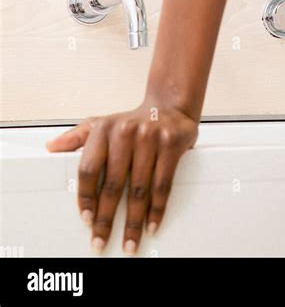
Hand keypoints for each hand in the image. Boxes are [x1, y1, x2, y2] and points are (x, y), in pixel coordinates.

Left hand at [45, 96, 198, 254]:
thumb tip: (51, 147)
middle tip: (101, 241)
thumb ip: (76, 137)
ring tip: (129, 242)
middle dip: (106, 218)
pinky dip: (157, 209)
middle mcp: (125, 132)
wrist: (169, 106)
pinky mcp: (171, 144)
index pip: (88, 169)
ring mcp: (150, 138)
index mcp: (103, 129)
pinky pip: (163, 184)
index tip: (87, 220)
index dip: (86, 198)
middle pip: (112, 184)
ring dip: (133, 221)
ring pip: (139, 189)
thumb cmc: (132, 121)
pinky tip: (151, 224)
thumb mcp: (101, 123)